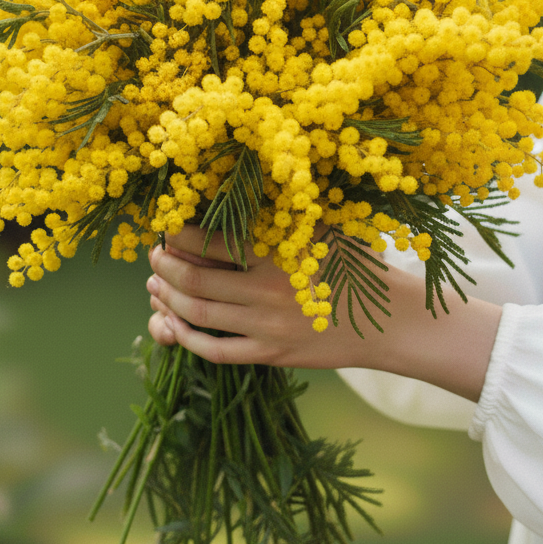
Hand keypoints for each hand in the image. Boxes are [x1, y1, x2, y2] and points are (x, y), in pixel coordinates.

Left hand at [146, 225, 502, 400]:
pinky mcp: (271, 355)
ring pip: (196, 316)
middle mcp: (265, 292)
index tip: (165, 226)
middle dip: (161, 266)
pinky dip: (186, 338)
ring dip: (166, 299)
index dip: (176, 234)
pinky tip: (173, 324)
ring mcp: (266, 328)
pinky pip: (215, 352)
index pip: (208, 241)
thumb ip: (281, 214)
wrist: (390, 320)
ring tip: (155, 285)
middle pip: (191, 280)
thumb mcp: (322, 228)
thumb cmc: (355, 264)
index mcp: (276, 253)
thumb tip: (235, 188)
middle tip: (153, 255)